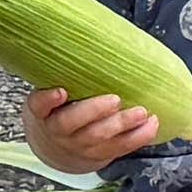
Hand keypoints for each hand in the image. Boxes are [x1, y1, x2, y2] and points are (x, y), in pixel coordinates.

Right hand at [24, 85, 160, 174]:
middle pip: (71, 123)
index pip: (39, 106)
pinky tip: (152, 124)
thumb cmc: (60, 108)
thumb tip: (97, 37)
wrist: (58, 147)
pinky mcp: (99, 154)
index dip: (48, 100)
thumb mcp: (54, 95)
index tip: (61, 91)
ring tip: (141, 112)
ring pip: (98, 138)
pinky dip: (137, 137)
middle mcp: (58, 131)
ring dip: (122, 125)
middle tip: (115, 99)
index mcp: (43, 112)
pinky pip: (119, 148)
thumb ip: (67, 75)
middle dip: (94, 111)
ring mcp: (78, 145)